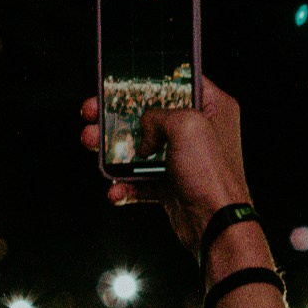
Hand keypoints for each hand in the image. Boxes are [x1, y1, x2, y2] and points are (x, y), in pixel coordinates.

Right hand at [78, 77, 250, 254]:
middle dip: (117, 116)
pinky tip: (116, 189)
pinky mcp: (171, 185)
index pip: (178, 83)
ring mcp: (184, 159)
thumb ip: (158, 114)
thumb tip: (145, 128)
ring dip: (113, 148)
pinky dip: (124, 184)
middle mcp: (200, 132)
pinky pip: (140, 180)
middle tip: (93, 113)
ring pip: (140, 147)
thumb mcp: (186, 125)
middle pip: (150, 115)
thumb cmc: (213, 175)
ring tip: (92, 143)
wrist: (215, 225)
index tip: (121, 84)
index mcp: (213, 108)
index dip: (148, 82)